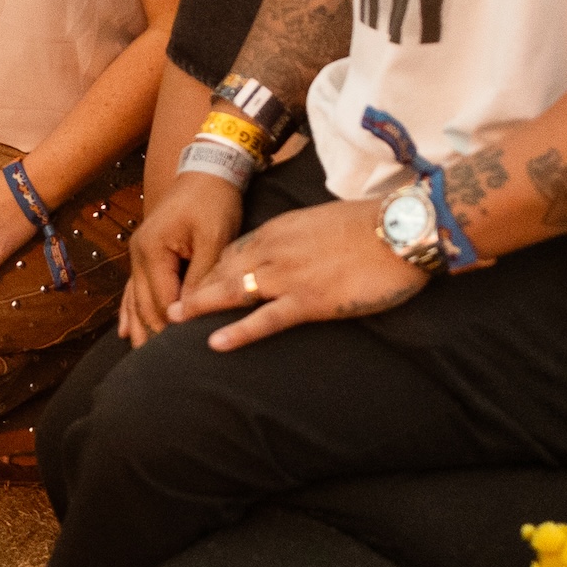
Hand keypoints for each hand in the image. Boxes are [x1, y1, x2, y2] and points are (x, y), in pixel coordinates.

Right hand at [123, 168, 240, 343]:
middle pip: (144, 306)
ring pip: (135, 300)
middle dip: (153, 336)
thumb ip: (201, 277)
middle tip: (165, 371)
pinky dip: (129, 311)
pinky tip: (124, 330)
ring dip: (139, 328)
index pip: (163, 302)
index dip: (174, 329)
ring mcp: (138, 254)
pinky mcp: (146, 253)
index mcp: (153, 251)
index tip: (185, 356)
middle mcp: (138, 255)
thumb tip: (191, 313)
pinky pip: (133, 288)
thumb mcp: (214, 239)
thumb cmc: (213, 202)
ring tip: (142, 359)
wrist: (206, 170)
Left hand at [171, 196, 429, 351]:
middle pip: (221, 270)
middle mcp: (273, 250)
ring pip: (232, 292)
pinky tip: (214, 343)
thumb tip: (291, 252)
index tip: (186, 282)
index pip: (230, 250)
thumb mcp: (321, 224)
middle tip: (164, 306)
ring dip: (200, 308)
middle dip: (191, 288)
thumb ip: (298, 238)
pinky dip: (238, 331)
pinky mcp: (309, 301)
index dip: (206, 268)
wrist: (401, 229)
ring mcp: (288, 276)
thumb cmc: (370, 227)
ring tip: (171, 322)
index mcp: (277, 230)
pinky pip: (265, 319)